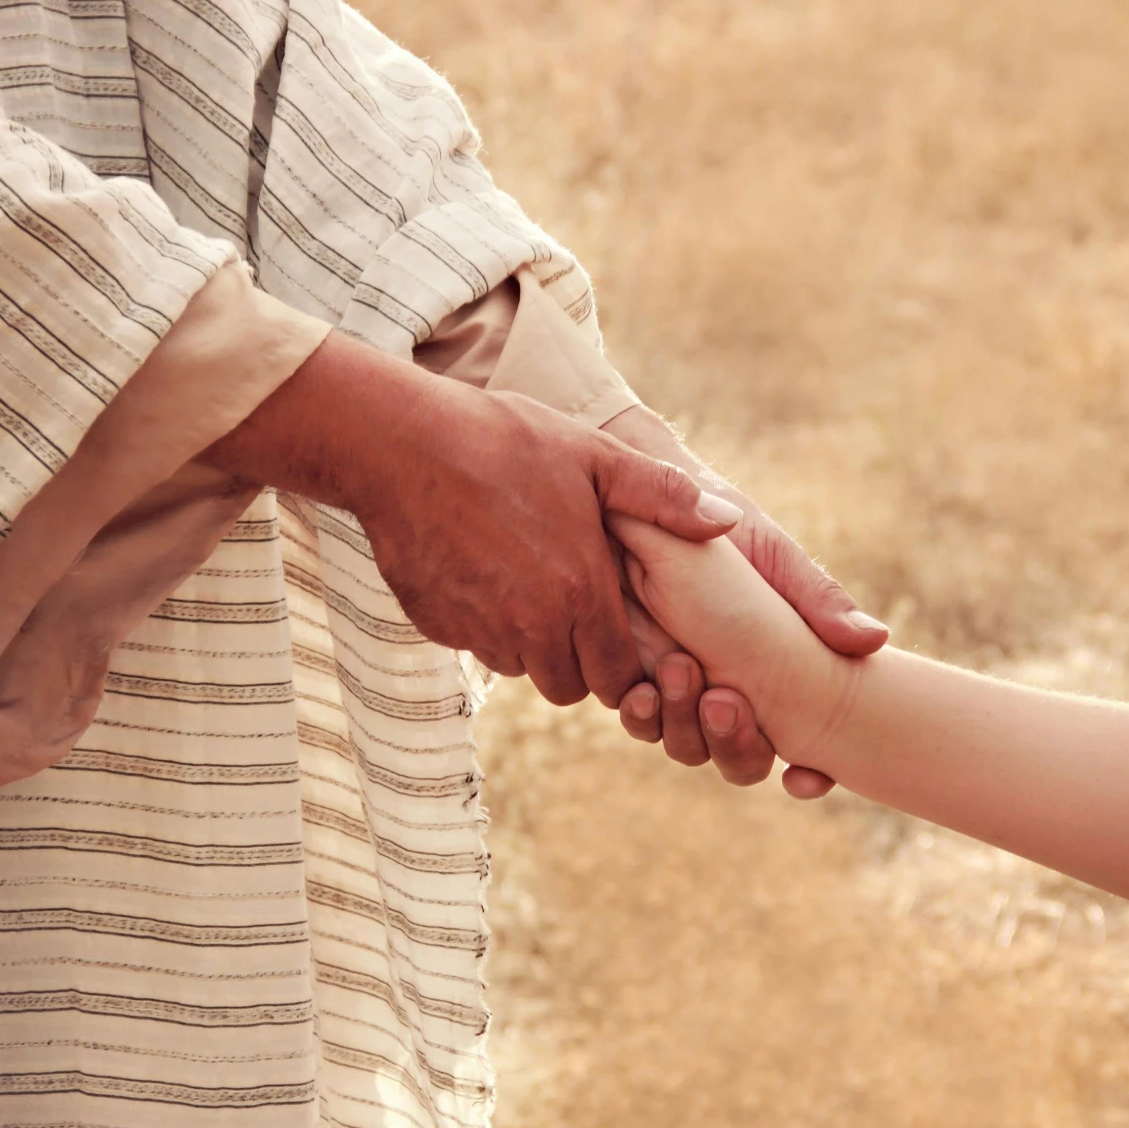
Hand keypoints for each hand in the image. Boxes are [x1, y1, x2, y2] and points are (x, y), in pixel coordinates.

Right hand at [203, 323, 739, 705]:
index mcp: (579, 594)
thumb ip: (664, 497)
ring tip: (528, 581)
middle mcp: (530, 627)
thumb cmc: (505, 442)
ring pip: (520, 667)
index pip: (616, 677)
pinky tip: (482, 570)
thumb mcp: (595, 456)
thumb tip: (728, 520)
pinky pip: (472, 644)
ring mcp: (478, 630)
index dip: (622, 663)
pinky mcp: (436, 625)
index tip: (617, 632)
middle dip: (577, 660)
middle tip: (574, 608)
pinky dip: (482, 624)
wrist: (400, 444)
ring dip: (529, 643)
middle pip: (568, 685)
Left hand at [602, 406, 885, 795]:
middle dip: (737, 746)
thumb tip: (877, 641)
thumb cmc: (725, 524)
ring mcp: (679, 691)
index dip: (810, 775)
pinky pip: (640, 717)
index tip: (805, 777)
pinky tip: (643, 690)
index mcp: (778, 679)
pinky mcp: (630, 676)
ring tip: (681, 676)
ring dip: (685, 727)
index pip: (805, 750)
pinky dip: (645, 714)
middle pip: (742, 760)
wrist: (649, 495)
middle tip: (725, 701)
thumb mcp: (777, 559)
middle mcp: (731, 696)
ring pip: (687, 746)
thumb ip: (819, 601)